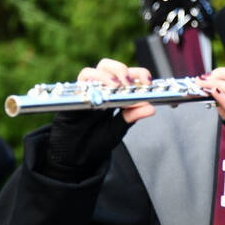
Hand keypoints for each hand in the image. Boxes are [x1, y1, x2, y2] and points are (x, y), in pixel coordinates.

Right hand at [39, 60, 149, 181]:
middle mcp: (101, 89)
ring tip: (116, 86)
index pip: (128, 76)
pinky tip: (101, 90)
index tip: (147, 82)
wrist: (74, 157)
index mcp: (114, 96)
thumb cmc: (94, 142)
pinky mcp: (75, 95)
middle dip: (123, 69)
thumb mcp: (116, 130)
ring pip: (97, 69)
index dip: (139, 74)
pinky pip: (82, 80)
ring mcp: (88, 91)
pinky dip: (93, 80)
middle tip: (129, 82)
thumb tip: (150, 107)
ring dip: (109, 74)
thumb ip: (131, 117)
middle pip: (111, 67)